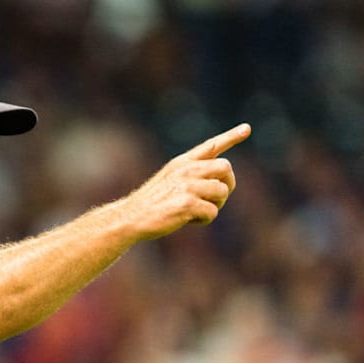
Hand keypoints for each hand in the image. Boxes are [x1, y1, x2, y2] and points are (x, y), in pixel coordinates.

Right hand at [122, 123, 250, 238]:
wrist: (130, 217)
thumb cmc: (152, 203)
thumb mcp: (168, 180)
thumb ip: (192, 175)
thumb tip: (221, 183)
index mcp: (181, 162)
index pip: (211, 146)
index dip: (231, 137)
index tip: (246, 129)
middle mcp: (185, 169)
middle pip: (226, 168)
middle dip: (228, 184)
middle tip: (217, 198)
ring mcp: (186, 185)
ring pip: (222, 191)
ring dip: (215, 205)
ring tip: (197, 211)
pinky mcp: (187, 203)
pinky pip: (212, 212)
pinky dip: (204, 219)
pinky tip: (188, 220)